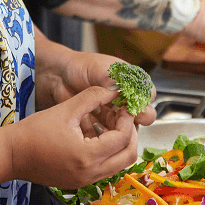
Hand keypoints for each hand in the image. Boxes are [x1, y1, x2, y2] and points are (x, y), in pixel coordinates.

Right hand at [11, 87, 139, 187]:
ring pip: (118, 164)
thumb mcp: (66, 108)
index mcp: (88, 156)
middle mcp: (90, 173)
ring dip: (121, 144)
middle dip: (130, 134)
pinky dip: (109, 153)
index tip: (124, 106)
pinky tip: (99, 136)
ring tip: (113, 124)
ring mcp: (85, 181)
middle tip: (124, 117)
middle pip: (128, 156)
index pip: (123, 138)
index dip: (128, 119)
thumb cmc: (34, 132)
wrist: (12, 154)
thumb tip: (113, 89)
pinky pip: (105, 169)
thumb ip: (92, 96)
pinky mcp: (79, 182)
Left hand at [36, 44, 155, 126]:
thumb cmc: (80, 67)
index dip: (144, 102)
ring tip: (109, 127)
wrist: (57, 77)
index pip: (147, 94)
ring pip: (126, 128)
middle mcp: (125, 99)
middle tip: (127, 119)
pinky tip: (97, 134)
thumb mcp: (98, 69)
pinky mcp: (101, 126)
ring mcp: (114, 114)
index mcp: (130, 82)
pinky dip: (105, 137)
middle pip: (142, 115)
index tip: (136, 106)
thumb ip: (111, 80)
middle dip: (136, 119)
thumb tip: (122, 91)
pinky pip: (109, 136)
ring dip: (120, 129)